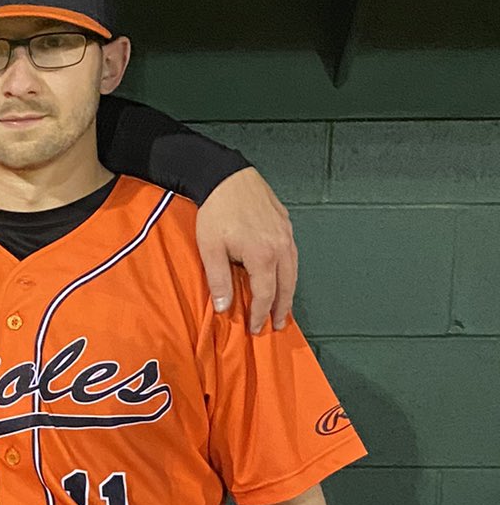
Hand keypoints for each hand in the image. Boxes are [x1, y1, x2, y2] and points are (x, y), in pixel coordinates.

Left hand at [195, 167, 297, 333]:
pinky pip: (292, 254)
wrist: (225, 176)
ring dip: (288, 291)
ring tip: (282, 307)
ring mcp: (286, 233)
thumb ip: (219, 281)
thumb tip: (224, 307)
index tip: (256, 328)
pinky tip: (282, 277)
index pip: (265, 295)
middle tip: (276, 325)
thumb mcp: (210, 249)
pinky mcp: (285, 223)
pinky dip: (289, 271)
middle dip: (281, 308)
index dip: (260, 315)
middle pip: (286, 285)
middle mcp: (280, 246)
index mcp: (263, 255)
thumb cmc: (216, 211)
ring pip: (293, 270)